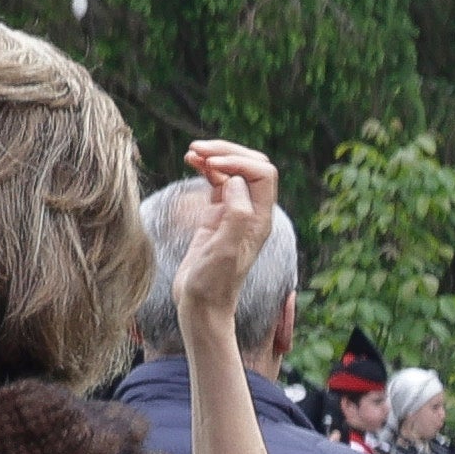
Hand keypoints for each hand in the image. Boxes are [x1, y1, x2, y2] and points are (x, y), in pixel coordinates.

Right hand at [172, 140, 279, 333]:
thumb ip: (235, 215)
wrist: (199, 305)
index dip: (240, 161)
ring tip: (192, 152)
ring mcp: (233, 213)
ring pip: (232, 171)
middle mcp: (250, 214)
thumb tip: (235, 180)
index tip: (213, 165)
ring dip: (215, 156)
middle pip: (250, 166)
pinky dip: (205, 168)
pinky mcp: (215, 217)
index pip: (263, 174)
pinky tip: (191, 161)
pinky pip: (217, 182)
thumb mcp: (224, 251)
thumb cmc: (212, 284)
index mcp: (260, 220)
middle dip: (227, 152)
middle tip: (199, 149)